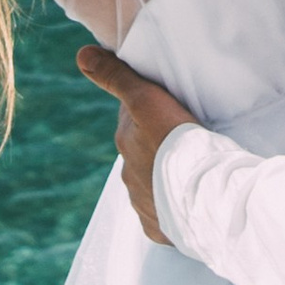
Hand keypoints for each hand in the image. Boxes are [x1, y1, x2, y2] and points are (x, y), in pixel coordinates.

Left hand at [77, 45, 201, 245]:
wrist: (203, 194)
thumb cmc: (176, 140)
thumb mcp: (146, 99)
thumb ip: (116, 77)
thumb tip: (81, 55)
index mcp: (126, 143)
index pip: (133, 122)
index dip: (150, 113)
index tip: (169, 112)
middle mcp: (128, 177)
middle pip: (142, 155)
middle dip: (157, 148)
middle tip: (184, 141)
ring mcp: (144, 205)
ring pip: (153, 186)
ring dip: (165, 178)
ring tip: (191, 172)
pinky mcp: (160, 229)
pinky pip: (165, 217)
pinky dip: (173, 209)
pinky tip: (188, 201)